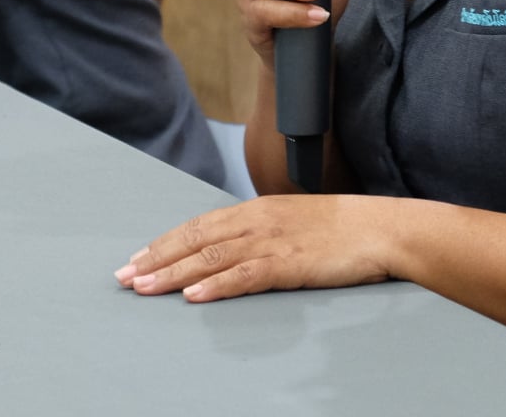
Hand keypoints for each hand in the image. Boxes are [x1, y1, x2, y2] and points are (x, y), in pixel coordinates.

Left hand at [114, 195, 392, 302]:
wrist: (381, 228)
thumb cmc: (341, 229)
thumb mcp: (292, 223)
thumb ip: (261, 233)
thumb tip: (233, 250)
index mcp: (256, 210)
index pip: (199, 226)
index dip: (165, 242)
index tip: (138, 257)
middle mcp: (256, 222)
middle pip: (195, 241)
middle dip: (156, 259)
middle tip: (124, 276)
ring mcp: (271, 242)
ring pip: (211, 258)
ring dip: (173, 274)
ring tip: (144, 287)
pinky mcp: (289, 264)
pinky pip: (244, 276)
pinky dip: (216, 286)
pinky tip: (194, 295)